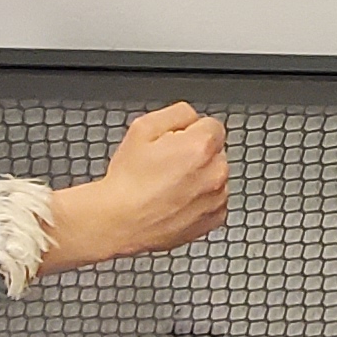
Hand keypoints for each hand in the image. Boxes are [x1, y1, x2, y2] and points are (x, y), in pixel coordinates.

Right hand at [38, 103, 229, 272]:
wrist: (119, 223)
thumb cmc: (128, 181)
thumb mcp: (142, 128)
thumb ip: (177, 113)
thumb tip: (192, 117)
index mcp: (201, 147)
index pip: (211, 126)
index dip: (188, 132)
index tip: (173, 144)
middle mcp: (215, 173)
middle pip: (214, 152)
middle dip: (195, 154)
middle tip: (165, 166)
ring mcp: (217, 199)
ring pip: (214, 176)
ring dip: (199, 177)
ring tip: (167, 187)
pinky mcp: (214, 219)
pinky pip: (213, 201)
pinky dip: (199, 200)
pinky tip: (175, 202)